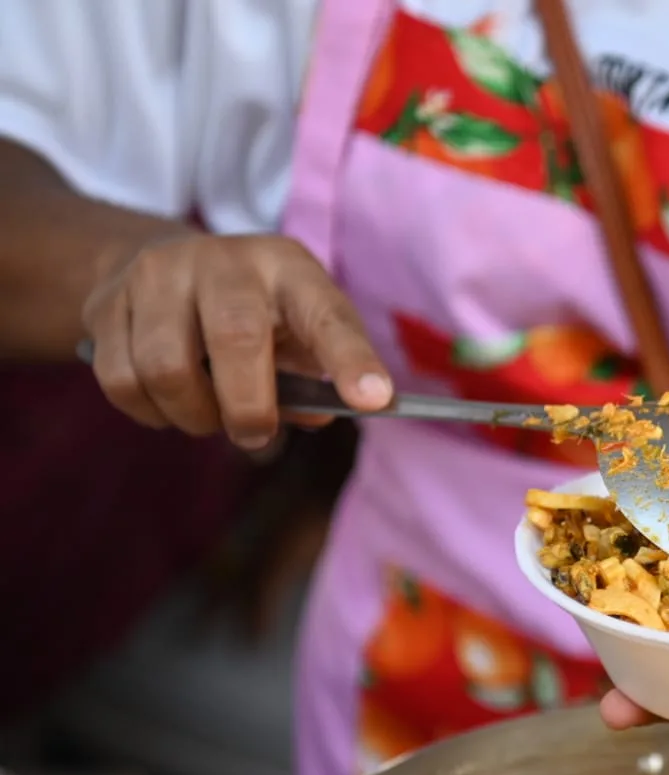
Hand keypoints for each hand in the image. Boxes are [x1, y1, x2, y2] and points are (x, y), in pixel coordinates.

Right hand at [82, 233, 392, 449]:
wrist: (168, 263)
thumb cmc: (257, 312)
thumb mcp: (300, 331)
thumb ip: (318, 376)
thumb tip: (321, 414)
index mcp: (288, 268)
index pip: (327, 314)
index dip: (352, 360)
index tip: (376, 401)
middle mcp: (223, 261)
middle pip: (235, 340)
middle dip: (248, 407)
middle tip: (256, 433)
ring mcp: (157, 276)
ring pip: (165, 369)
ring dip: (193, 416)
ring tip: (209, 416)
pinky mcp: (106, 302)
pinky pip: (122, 381)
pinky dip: (150, 413)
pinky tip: (169, 405)